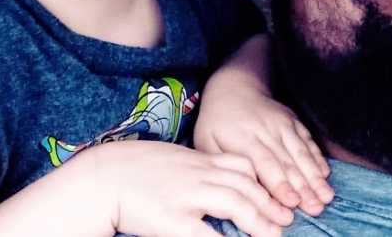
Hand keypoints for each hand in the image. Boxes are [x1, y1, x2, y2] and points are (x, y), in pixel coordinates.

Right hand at [97, 140, 290, 236]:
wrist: (104, 177)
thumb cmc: (138, 172)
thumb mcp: (176, 164)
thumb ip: (200, 171)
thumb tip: (222, 185)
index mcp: (200, 161)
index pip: (244, 166)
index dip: (265, 182)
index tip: (280, 197)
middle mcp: (199, 174)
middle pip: (246, 185)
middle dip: (269, 203)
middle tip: (288, 219)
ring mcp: (187, 195)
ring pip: (235, 203)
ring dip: (258, 220)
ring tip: (274, 234)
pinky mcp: (172, 219)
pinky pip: (205, 233)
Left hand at [196, 77, 332, 216]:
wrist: (234, 88)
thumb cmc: (217, 123)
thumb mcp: (206, 142)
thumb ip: (222, 166)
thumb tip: (236, 191)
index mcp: (243, 138)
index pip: (265, 163)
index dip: (279, 184)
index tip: (292, 202)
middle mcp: (267, 130)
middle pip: (288, 162)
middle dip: (304, 186)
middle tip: (316, 207)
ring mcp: (283, 124)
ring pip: (302, 152)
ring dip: (315, 176)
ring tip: (326, 195)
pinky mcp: (293, 121)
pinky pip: (308, 140)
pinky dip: (317, 157)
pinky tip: (325, 174)